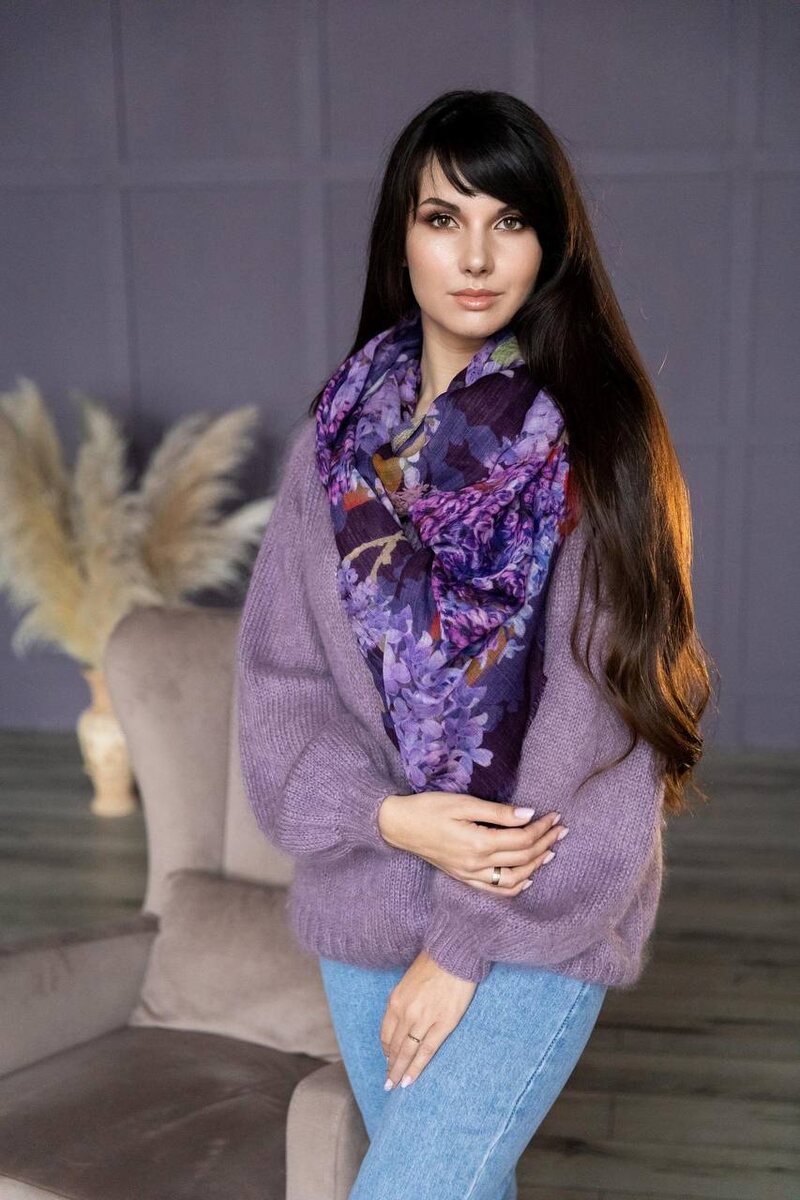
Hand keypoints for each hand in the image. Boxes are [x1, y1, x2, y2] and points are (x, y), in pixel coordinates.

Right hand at [378, 791, 567, 895]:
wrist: (399, 825)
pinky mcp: (463, 878)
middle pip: (522, 859)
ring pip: (513, 879)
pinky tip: (527, 877)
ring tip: (551, 851)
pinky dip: (515, 886)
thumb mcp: (463, 803)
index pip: (521, 840)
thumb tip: (529, 814)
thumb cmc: (429, 808)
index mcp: (478, 844)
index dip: (541, 828)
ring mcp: (469, 875)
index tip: (555, 816)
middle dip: (545, 843)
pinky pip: (495, 890)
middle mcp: (476, 865)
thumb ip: (498, 812)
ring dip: (535, 866)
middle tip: (561, 829)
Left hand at [380, 950, 476, 1089]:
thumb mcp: (409, 979)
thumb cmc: (434, 962)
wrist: (454, 953)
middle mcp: (405, 1012)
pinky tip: (410, 1079)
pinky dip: (416, 1067)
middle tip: (387, 1082)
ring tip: (396, 1085)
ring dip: (399, 1071)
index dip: (386, 1049)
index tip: (387, 1059)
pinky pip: (426, 1052)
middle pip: (394, 1046)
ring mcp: (423, 1019)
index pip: (386, 1033)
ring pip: (407, 1052)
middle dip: (390, 1065)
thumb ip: (403, 1000)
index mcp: (396, 1000)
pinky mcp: (443, 1024)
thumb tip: (401, 1017)